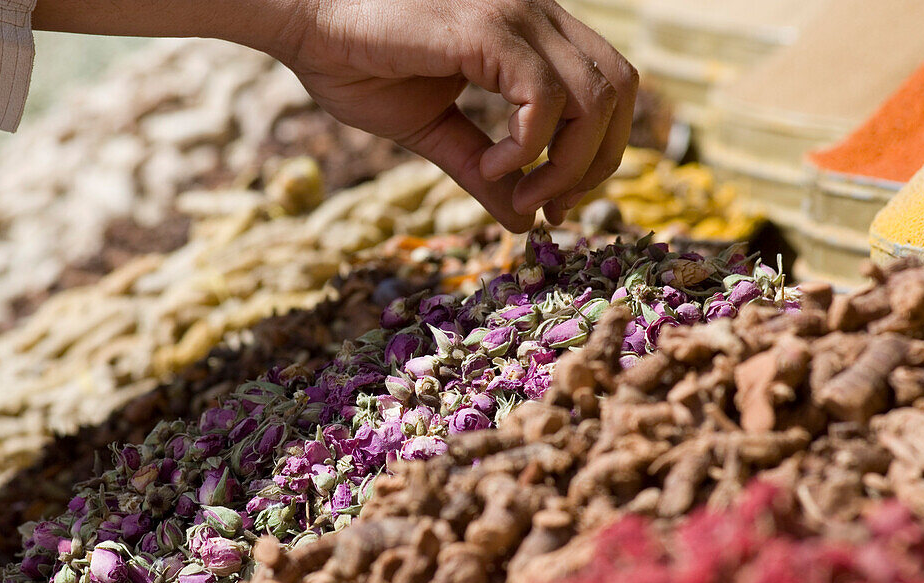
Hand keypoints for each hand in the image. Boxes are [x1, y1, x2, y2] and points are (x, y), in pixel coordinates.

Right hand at [279, 0, 637, 231]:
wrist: (303, 20)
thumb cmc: (358, 63)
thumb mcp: (434, 130)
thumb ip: (482, 169)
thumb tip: (525, 222)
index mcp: (530, 33)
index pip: (608, 87)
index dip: (599, 152)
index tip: (553, 203)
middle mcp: (536, 14)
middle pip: (620, 90)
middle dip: (597, 162)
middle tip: (548, 207)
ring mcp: (516, 15)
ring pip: (594, 97)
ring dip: (565, 164)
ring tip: (518, 193)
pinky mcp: (486, 26)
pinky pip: (543, 98)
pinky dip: (528, 147)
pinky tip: (491, 163)